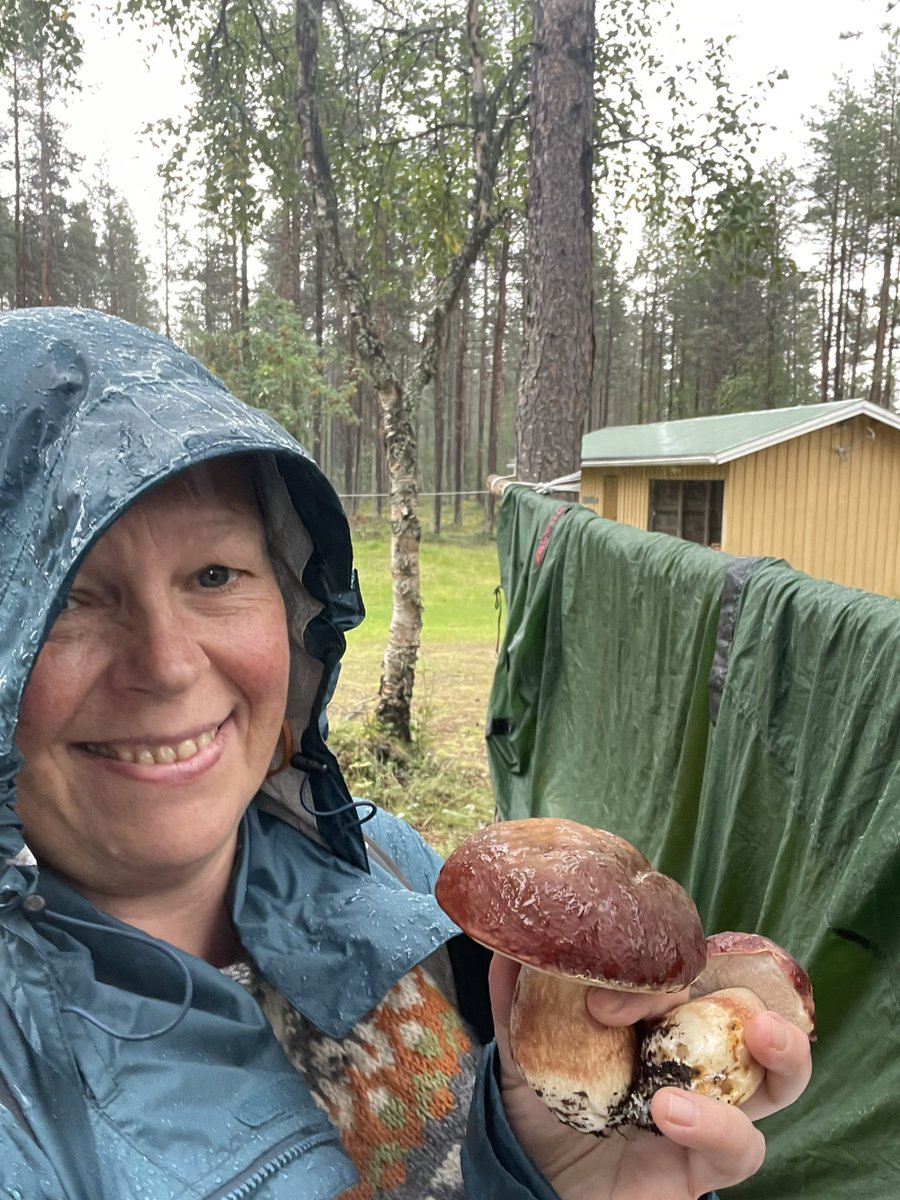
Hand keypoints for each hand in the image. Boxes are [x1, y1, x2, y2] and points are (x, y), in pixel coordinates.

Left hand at [489, 956, 812, 1199]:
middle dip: (756, 995)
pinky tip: (672, 1111)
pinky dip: (717, 1124)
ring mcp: (709, 1112)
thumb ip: (519, 1007)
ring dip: (784, 1052)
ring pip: (779, 1080)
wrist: (535, 1188)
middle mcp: (692, 1059)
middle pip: (751, 1015)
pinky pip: (742, 1146)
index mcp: (658, 1021)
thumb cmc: (542, 1117)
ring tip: (761, 1034)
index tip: (599, 995)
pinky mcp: (705, 1166)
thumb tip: (507, 951)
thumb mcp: (525, 1056)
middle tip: (737, 992)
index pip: (687, 976)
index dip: (661, 972)